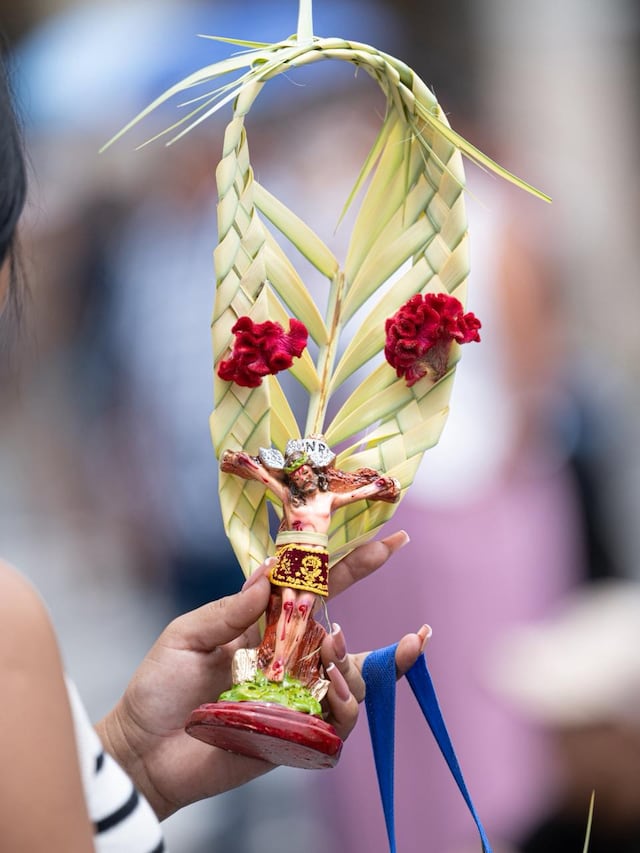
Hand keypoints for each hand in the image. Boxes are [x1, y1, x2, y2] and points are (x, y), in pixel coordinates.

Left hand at [97, 531, 421, 818]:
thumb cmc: (159, 690)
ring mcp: (296, 700)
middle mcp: (289, 662)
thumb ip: (229, 609)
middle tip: (386, 633)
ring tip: (332, 657)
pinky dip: (346, 706)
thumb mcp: (186, 636)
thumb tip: (271, 572)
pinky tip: (333, 692)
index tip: (392, 543)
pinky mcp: (296, 737)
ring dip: (354, 667)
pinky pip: (338, 724)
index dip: (355, 566)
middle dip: (382, 634)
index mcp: (266, 628)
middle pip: (347, 642)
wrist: (143, 752)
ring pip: (351, 682)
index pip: (318, 592)